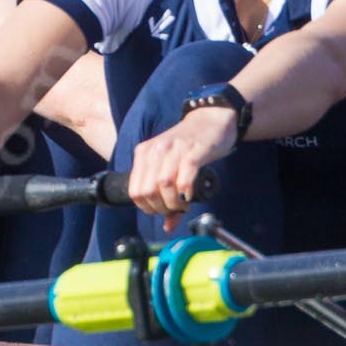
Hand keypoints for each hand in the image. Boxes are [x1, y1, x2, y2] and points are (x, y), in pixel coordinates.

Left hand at [127, 109, 237, 230]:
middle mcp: (155, 150)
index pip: (134, 191)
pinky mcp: (193, 150)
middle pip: (146, 190)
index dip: (147, 208)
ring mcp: (173, 149)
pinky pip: (185, 174)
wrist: (210, 119)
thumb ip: (166, 194)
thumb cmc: (189, 147)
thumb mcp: (172, 167)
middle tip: (175, 209)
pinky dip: (185, 190)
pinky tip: (189, 195)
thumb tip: (168, 227)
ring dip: (173, 202)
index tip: (163, 211)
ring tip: (183, 204)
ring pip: (162, 184)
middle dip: (160, 207)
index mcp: (144, 154)